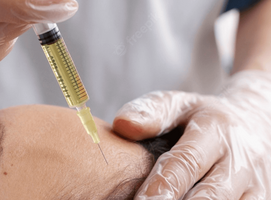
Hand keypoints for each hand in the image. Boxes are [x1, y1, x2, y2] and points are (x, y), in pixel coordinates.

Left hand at [113, 70, 270, 198]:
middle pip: (210, 196)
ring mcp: (255, 183)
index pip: (187, 162)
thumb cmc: (202, 116)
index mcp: (215, 130)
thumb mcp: (178, 104)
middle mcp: (240, 159)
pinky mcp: (260, 198)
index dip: (164, 186)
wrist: (252, 122)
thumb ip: (151, 112)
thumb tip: (122, 124)